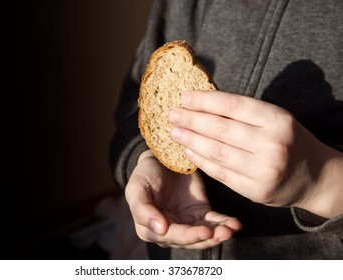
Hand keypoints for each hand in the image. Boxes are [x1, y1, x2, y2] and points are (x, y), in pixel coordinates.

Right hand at [125, 150, 241, 248]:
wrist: (159, 157)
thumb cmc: (144, 174)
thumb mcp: (136, 189)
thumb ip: (142, 210)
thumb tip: (160, 230)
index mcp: (149, 229)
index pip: (171, 237)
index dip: (188, 236)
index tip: (204, 232)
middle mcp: (169, 231)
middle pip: (191, 240)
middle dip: (208, 237)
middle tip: (224, 232)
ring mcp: (186, 223)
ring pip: (204, 234)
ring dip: (219, 233)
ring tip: (231, 228)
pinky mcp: (200, 213)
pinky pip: (213, 222)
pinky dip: (224, 223)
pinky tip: (234, 223)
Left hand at [169, 90, 342, 218]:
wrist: (314, 177)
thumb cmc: (289, 141)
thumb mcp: (275, 119)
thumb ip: (244, 113)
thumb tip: (202, 103)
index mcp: (278, 120)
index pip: (233, 106)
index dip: (205, 100)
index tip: (184, 97)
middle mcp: (272, 145)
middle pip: (221, 129)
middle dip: (191, 120)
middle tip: (172, 114)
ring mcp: (264, 170)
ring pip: (217, 152)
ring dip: (191, 140)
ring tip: (175, 131)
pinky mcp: (255, 190)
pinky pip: (220, 173)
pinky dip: (201, 161)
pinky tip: (188, 151)